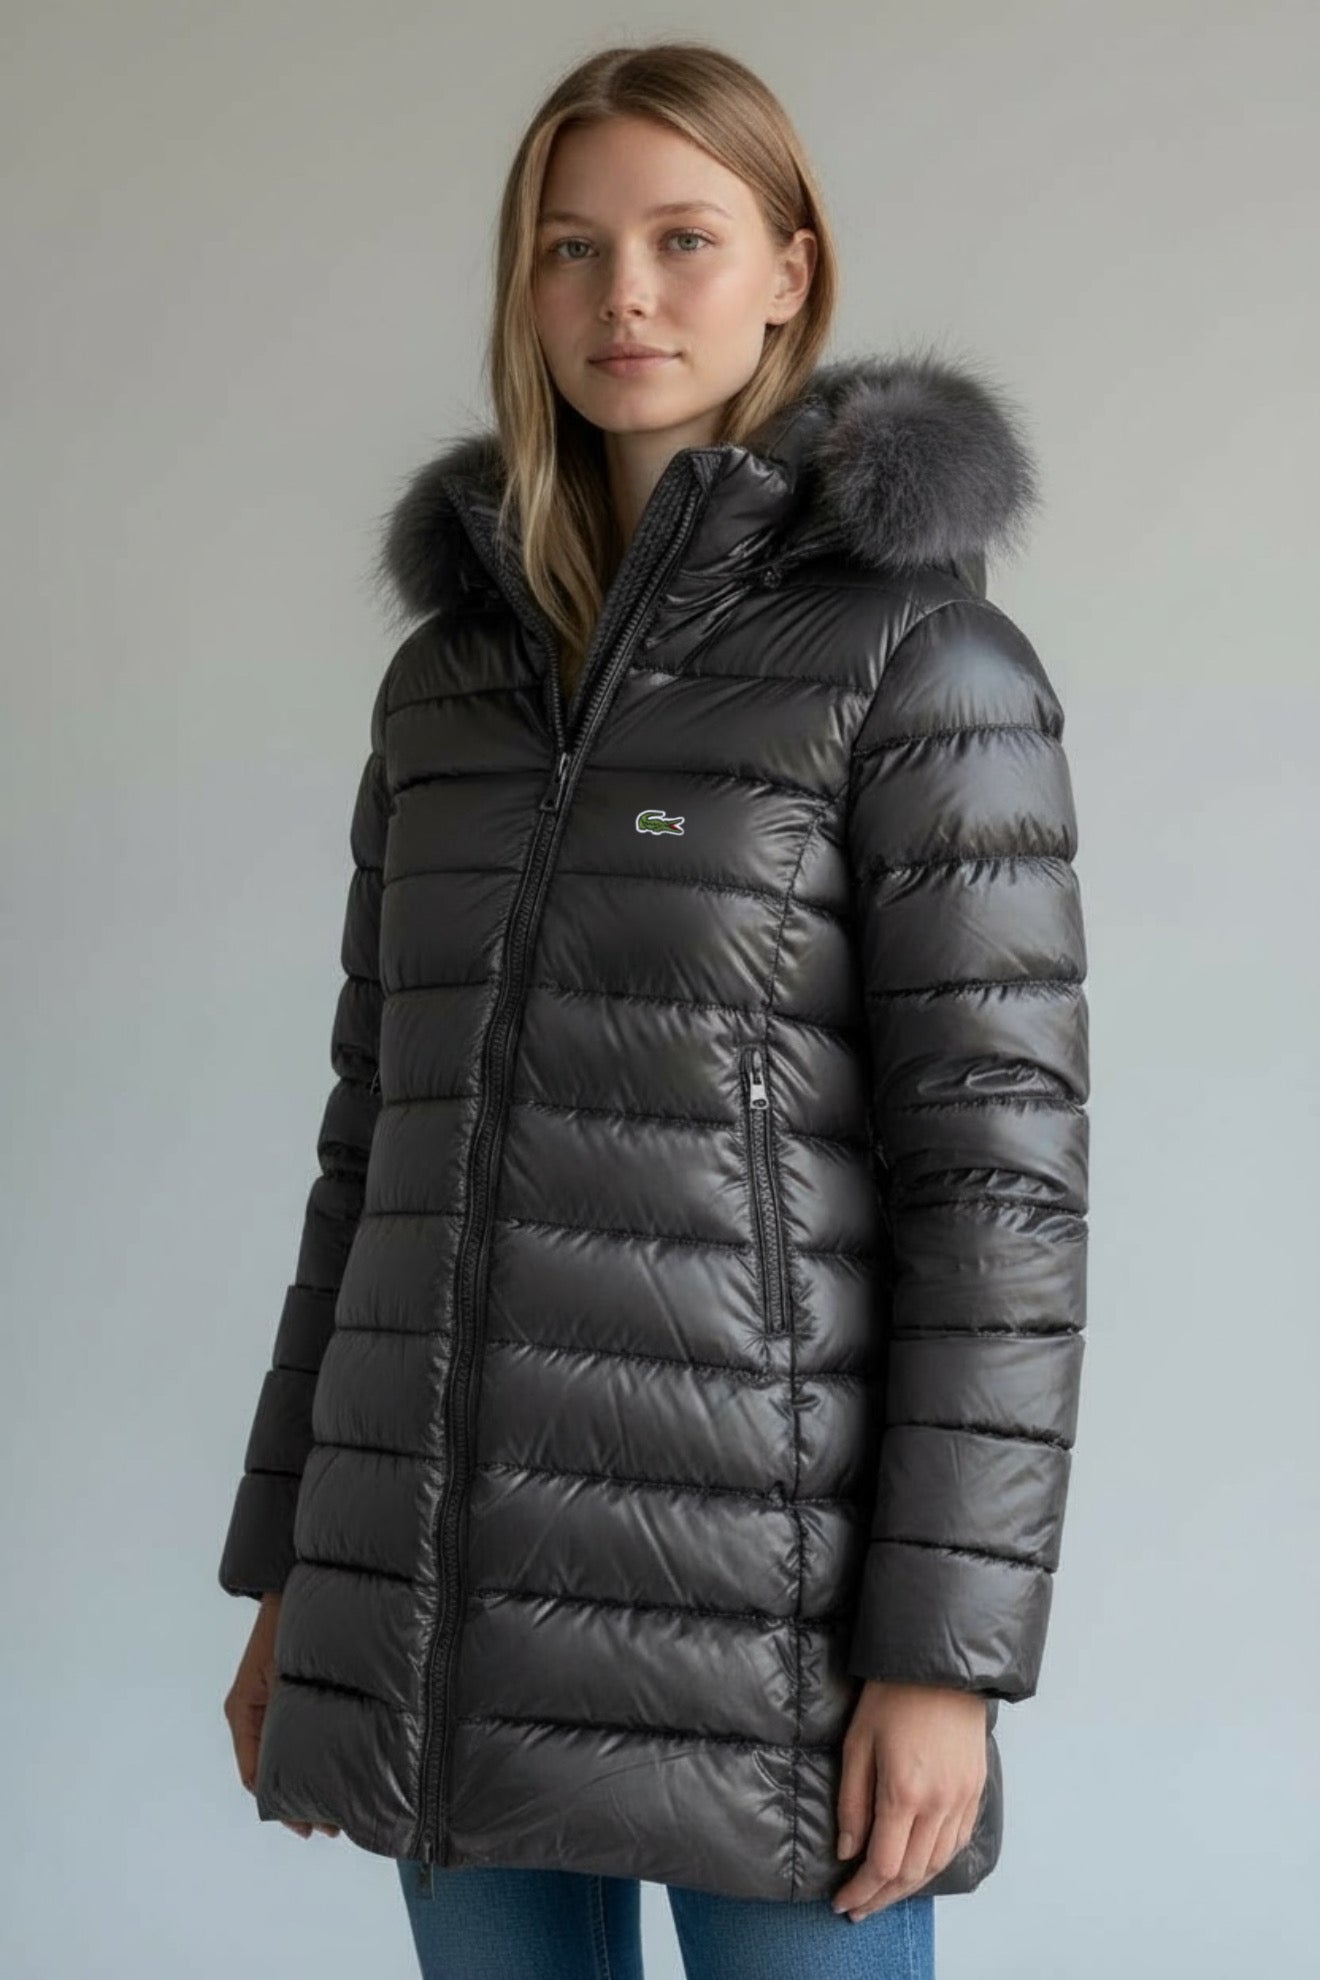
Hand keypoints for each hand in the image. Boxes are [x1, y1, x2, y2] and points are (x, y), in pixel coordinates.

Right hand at [223, 1591, 339, 1839]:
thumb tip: (303, 1766)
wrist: (290, 1585)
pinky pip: (298, 1735)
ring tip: (341, 1808)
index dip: (281, 1804)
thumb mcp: (282, 1676)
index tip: (306, 1826)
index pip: (256, 1775)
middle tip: (332, 1826)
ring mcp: (271, 1705)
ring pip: (288, 1755)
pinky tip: (341, 1767)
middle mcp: (252, 1713)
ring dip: (311, 1780)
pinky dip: (315, 1755)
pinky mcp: (289, 1695)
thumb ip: (286, 1719)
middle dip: (300, 1799)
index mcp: (243, 1711)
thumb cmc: (285, 1625)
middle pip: (273, 1770)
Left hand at [832, 1679, 985, 1919]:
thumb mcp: (857, 1744)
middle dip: (882, 1897)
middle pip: (912, 1874)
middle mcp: (939, 1804)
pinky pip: (957, 1842)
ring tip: (882, 1893)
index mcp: (905, 1792)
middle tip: (857, 1908)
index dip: (861, 1890)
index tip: (841, 1902)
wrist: (940, 1664)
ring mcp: (963, 1799)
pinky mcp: (976, 1789)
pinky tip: (917, 1865)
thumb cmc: (891, 1696)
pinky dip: (935, 1862)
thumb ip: (852, 1802)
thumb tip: (847, 1851)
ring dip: (909, 1886)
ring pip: (938, 1863)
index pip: (883, 1865)